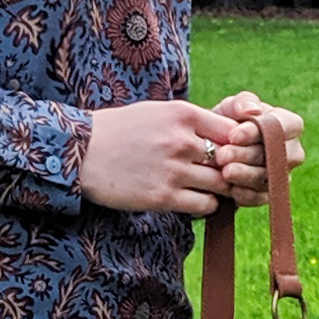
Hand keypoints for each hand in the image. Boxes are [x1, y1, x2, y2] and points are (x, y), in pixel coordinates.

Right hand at [79, 98, 250, 216]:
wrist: (81, 153)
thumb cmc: (120, 130)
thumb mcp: (157, 112)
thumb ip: (191, 122)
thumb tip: (228, 135)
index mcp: (183, 114)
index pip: (233, 130)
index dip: (238, 144)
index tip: (233, 152)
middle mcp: (182, 141)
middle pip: (230, 160)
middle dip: (232, 169)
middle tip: (229, 175)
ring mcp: (174, 171)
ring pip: (221, 184)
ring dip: (220, 188)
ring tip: (210, 188)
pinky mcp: (163, 197)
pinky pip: (205, 205)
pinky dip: (206, 205)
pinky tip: (194, 199)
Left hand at [206, 91, 305, 198]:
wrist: (212, 149)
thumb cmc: (226, 122)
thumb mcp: (231, 107)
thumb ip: (242, 102)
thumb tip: (251, 110)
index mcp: (288, 124)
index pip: (284, 126)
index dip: (259, 132)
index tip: (233, 136)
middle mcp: (292, 151)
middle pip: (277, 155)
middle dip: (247, 155)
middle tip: (222, 156)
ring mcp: (282, 174)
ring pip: (268, 177)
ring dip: (245, 175)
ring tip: (224, 172)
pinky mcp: (269, 194)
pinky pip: (261, 197)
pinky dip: (245, 194)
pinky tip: (229, 189)